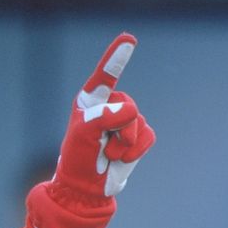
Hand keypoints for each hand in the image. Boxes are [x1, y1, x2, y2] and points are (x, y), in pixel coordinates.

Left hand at [53, 33, 154, 198]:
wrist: (87, 189)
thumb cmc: (79, 159)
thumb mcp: (83, 135)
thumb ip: (103, 117)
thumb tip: (129, 112)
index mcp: (89, 102)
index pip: (104, 76)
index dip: (116, 58)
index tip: (128, 38)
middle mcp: (108, 107)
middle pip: (128, 106)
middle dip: (119, 129)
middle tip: (102, 145)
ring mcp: (124, 121)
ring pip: (139, 122)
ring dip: (125, 144)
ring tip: (108, 154)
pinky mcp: (137, 136)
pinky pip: (149, 136)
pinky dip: (136, 151)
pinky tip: (121, 159)